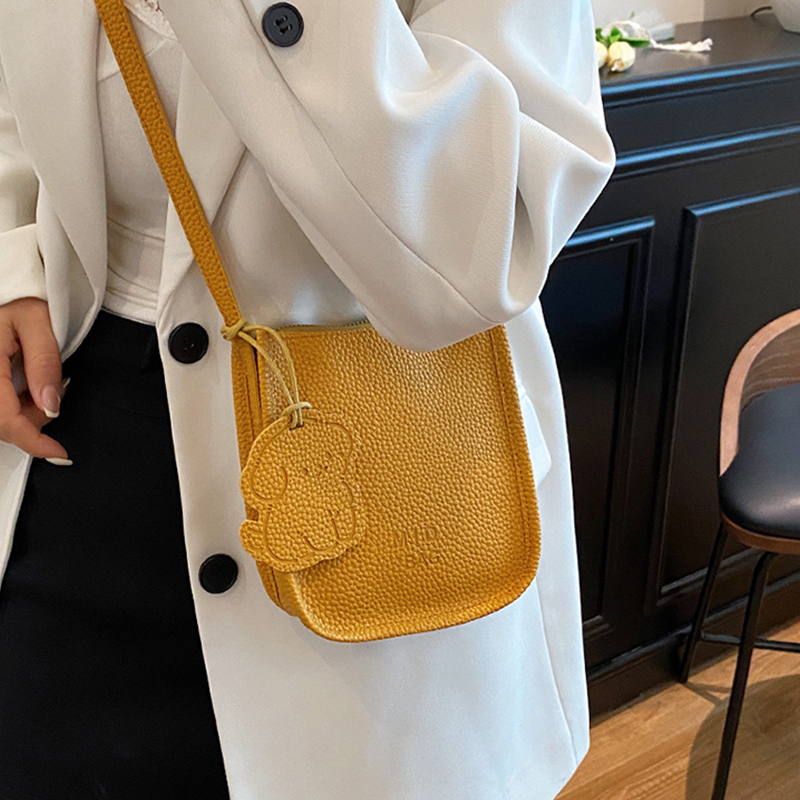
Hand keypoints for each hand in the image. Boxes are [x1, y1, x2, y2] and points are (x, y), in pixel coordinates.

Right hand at [0, 297, 68, 461]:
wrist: (2, 282)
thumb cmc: (15, 294)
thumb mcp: (37, 321)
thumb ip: (44, 363)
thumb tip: (50, 406)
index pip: (5, 419)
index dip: (33, 442)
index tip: (58, 453)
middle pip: (0, 423)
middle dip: (33, 422)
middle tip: (57, 395)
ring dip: (23, 414)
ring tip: (44, 384)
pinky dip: (13, 404)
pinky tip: (28, 387)